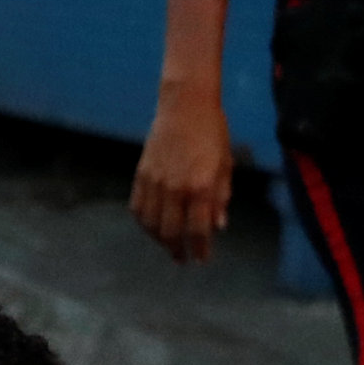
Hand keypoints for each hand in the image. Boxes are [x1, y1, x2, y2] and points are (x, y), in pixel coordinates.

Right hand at [130, 85, 233, 264]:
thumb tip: (218, 225)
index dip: (199, 248)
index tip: (201, 259)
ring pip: (151, 225)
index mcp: (200, 186)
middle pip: (171, 232)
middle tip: (182, 258)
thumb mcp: (225, 164)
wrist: (184, 105)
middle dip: (177, 250)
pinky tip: (152, 227)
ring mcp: (155, 184)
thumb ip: (220, 197)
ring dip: (159, 240)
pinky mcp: (141, 177)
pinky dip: (144, 223)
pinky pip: (138, 209)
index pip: (198, 229)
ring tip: (168, 245)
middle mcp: (175, 190)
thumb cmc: (212, 131)